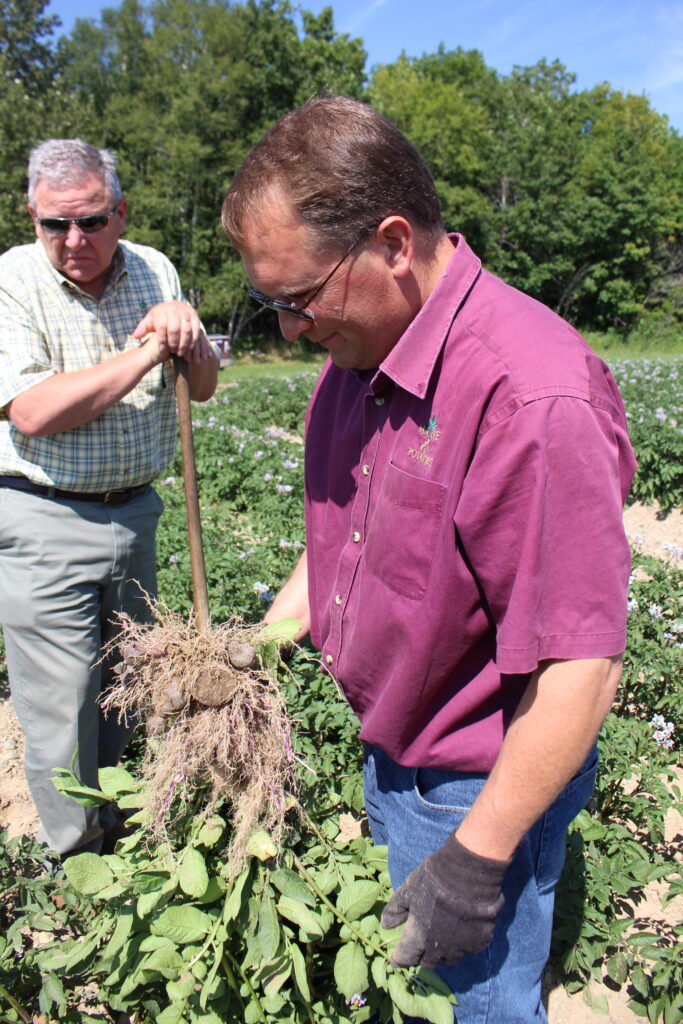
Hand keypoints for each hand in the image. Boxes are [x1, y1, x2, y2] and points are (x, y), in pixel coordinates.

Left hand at [133, 301, 210, 362]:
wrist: (174, 307)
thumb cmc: (160, 318)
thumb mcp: (150, 321)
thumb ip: (143, 328)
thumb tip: (136, 336)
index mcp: (161, 309)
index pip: (161, 326)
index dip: (162, 339)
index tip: (162, 350)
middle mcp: (174, 308)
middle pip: (174, 328)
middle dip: (173, 342)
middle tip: (173, 352)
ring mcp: (185, 311)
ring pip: (186, 330)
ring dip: (184, 343)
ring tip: (180, 352)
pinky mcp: (195, 315)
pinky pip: (195, 329)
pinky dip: (193, 339)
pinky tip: (189, 348)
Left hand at [380, 834, 509, 968]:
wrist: (469, 874)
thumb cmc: (433, 880)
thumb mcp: (408, 891)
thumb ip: (395, 910)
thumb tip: (385, 926)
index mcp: (418, 937)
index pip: (405, 958)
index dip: (399, 958)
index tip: (396, 957)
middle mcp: (439, 949)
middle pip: (428, 962)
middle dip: (421, 955)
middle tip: (419, 944)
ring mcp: (461, 947)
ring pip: (448, 959)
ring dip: (442, 952)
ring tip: (440, 937)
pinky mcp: (479, 942)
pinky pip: (467, 950)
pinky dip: (461, 944)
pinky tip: (460, 930)